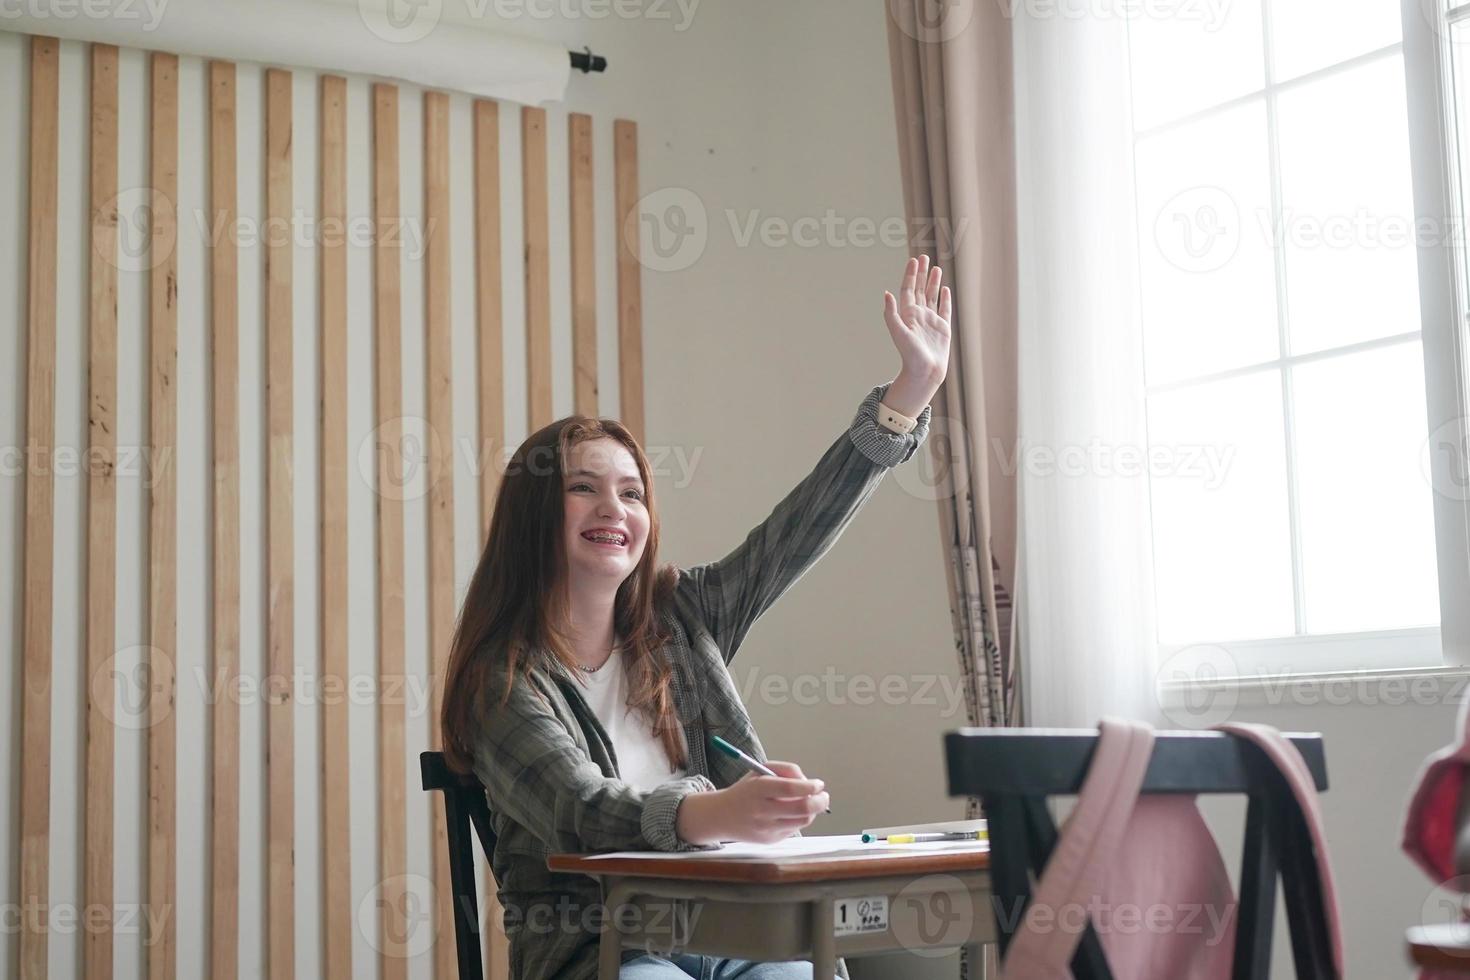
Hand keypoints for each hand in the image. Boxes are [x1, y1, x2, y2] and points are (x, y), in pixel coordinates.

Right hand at [676, 761, 828, 845]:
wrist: (722, 816)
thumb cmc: (746, 790)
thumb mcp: (760, 772)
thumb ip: (786, 770)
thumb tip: (809, 782)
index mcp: (758, 789)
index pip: (790, 788)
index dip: (809, 786)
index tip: (818, 784)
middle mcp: (762, 810)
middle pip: (802, 809)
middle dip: (820, 801)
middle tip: (823, 795)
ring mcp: (766, 828)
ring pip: (803, 821)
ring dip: (812, 811)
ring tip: (808, 802)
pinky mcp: (770, 840)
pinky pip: (794, 828)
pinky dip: (798, 819)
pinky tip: (789, 813)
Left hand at [883, 255, 951, 389]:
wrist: (925, 372)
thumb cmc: (910, 354)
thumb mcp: (898, 332)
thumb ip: (891, 313)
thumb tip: (886, 293)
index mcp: (907, 314)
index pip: (908, 289)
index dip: (910, 275)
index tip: (914, 260)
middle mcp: (919, 315)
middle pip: (920, 289)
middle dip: (922, 273)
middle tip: (924, 257)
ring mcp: (931, 321)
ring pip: (932, 296)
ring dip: (933, 282)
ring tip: (936, 268)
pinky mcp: (943, 328)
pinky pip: (944, 309)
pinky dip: (944, 299)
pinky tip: (945, 289)